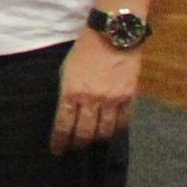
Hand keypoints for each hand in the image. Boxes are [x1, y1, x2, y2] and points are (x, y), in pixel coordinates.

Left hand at [51, 29, 139, 152]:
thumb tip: (67, 113)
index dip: (59, 141)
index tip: (57, 150)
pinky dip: (117, 130)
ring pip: (105, 131)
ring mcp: (112, 100)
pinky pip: (124, 122)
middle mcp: (91, 99)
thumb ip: (67, 93)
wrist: (112, 35)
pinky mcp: (129, 97)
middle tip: (74, 149)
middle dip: (77, 144)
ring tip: (92, 142)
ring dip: (97, 140)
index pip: (63, 125)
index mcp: (71, 92)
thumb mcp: (66, 71)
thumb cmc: (84, 51)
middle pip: (84, 133)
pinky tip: (111, 132)